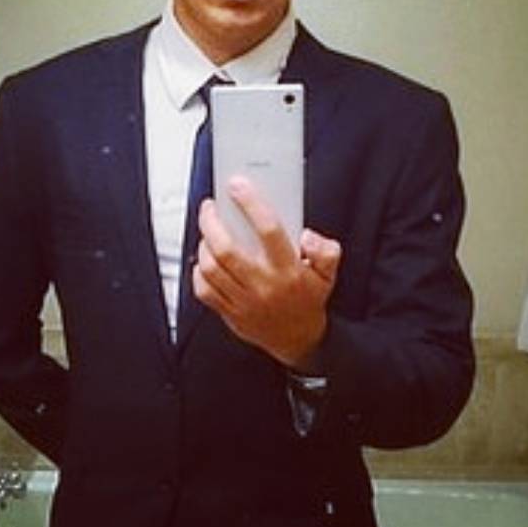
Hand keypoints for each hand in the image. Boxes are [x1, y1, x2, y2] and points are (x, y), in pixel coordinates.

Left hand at [193, 176, 340, 368]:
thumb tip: (307, 236)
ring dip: (204, 243)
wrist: (298, 341)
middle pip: (227, 248)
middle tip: (211, 207)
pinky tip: (204, 259)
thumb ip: (325, 250)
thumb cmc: (309, 299)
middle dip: (212, 222)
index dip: (250, 203)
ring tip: (207, 229)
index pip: (268, 229)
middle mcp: (263, 284)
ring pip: (211, 267)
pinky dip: (199, 271)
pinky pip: (204, 290)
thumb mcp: (328, 273)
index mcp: (288, 270)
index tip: (237, 185)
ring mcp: (243, 300)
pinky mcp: (229, 313)